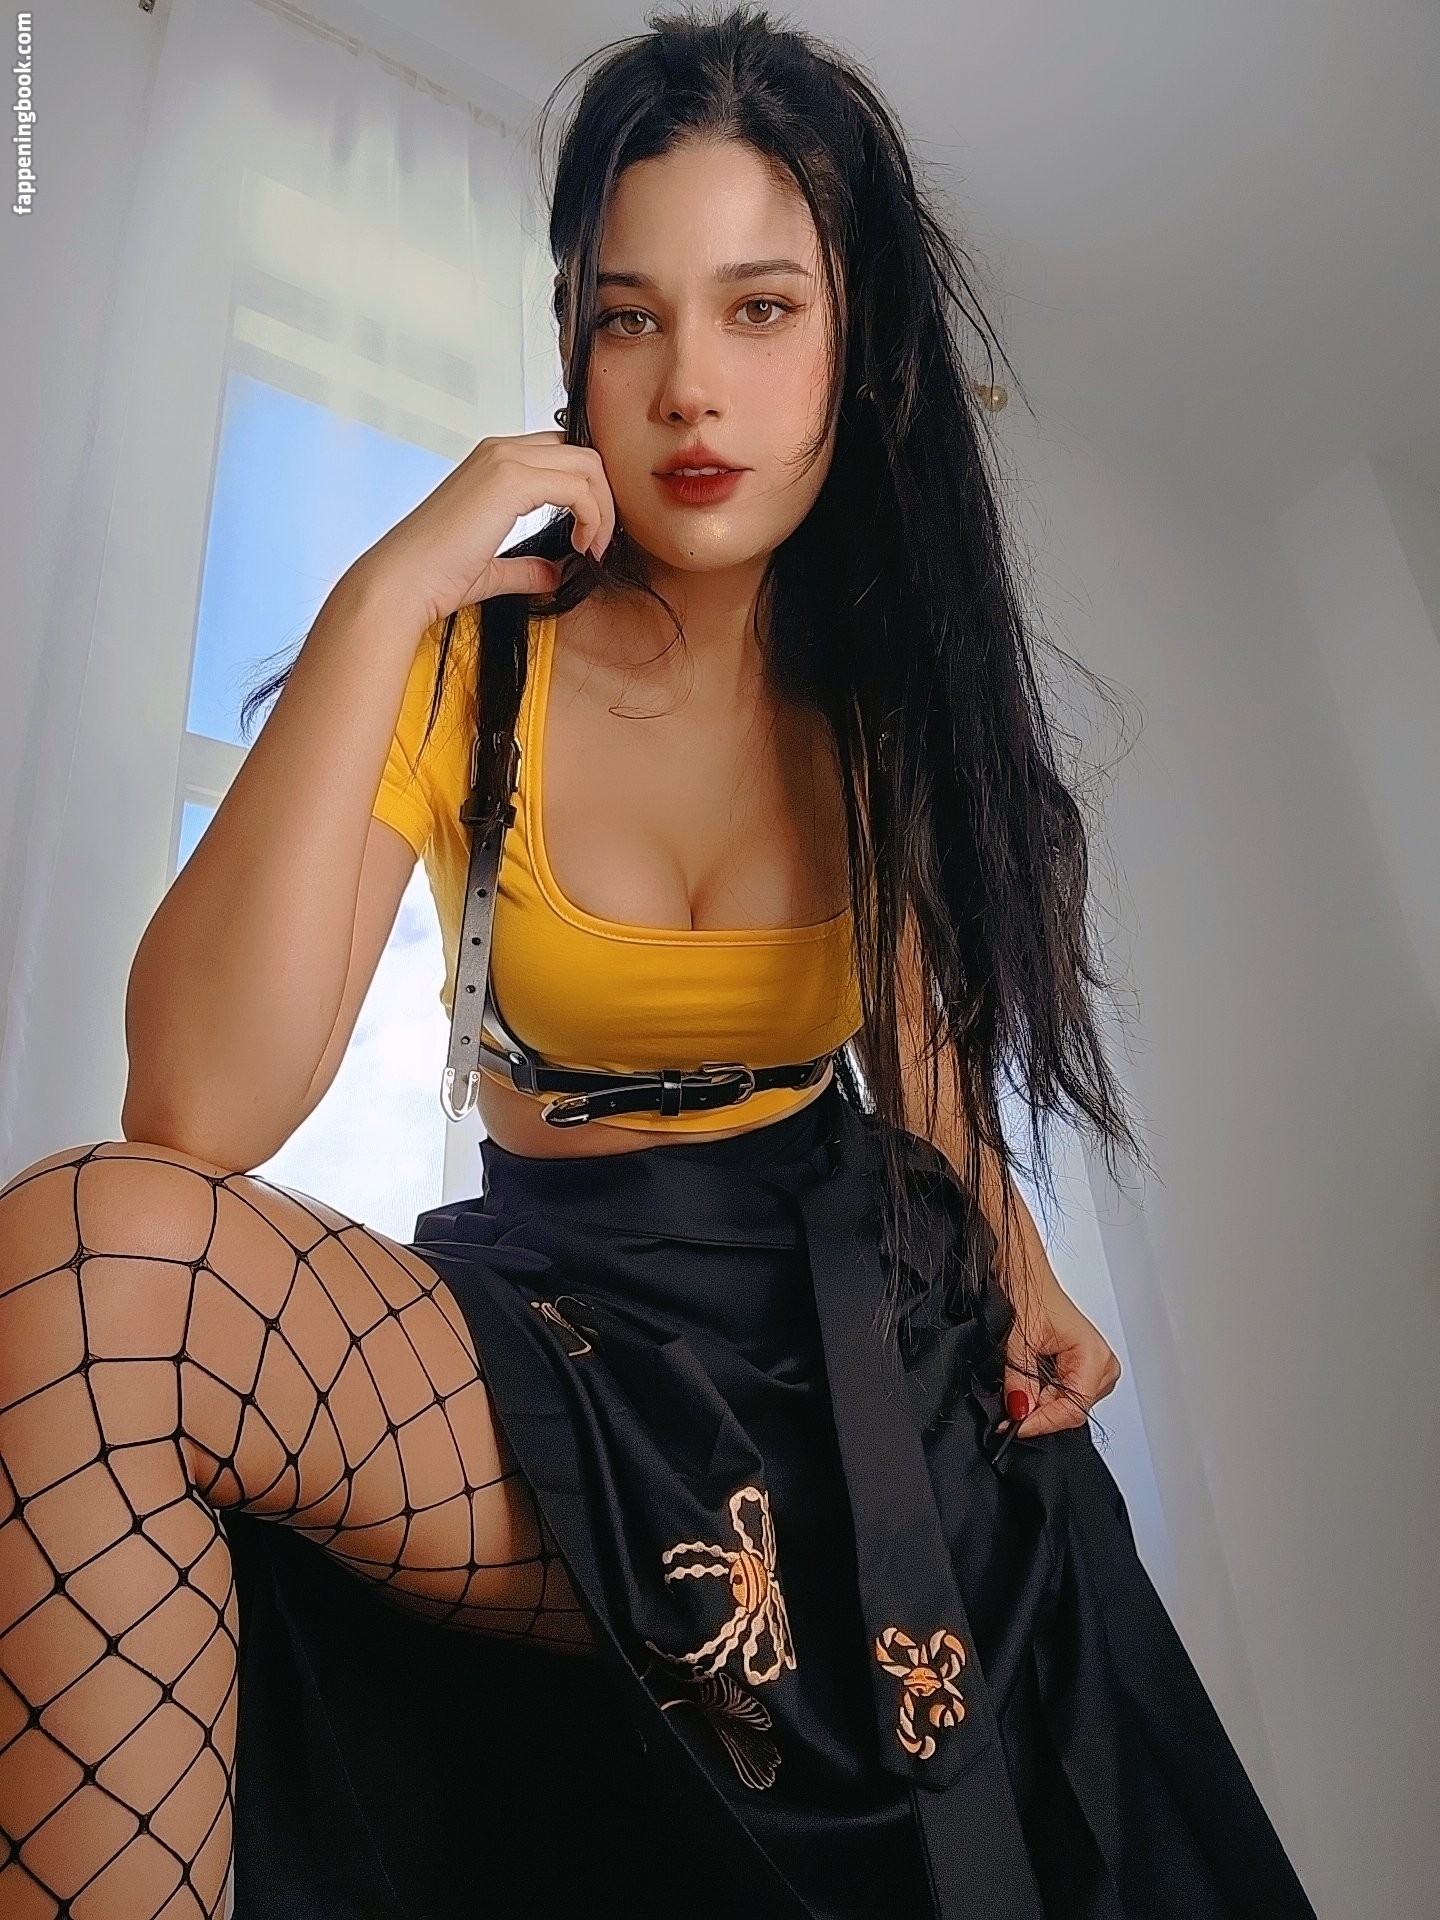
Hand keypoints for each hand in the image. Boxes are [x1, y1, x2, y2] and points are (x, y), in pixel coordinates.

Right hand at [355, 428, 617, 628]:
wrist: (403, 583)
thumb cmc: (435, 576)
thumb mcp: (492, 569)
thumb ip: (526, 566)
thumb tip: (554, 573)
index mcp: (493, 462)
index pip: (562, 456)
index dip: (588, 492)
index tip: (590, 537)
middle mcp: (499, 450)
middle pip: (582, 453)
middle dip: (604, 497)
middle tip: (600, 542)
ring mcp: (504, 460)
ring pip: (587, 464)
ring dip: (603, 508)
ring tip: (593, 549)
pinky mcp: (509, 480)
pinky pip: (578, 487)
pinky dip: (594, 517)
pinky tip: (583, 548)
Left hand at [1000, 1270, 1120, 1439]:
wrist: (1024, 1272)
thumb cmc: (1028, 1291)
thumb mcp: (1017, 1342)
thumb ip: (1020, 1382)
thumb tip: (1021, 1412)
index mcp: (1094, 1355)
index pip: (1072, 1409)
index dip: (1041, 1421)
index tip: (1014, 1426)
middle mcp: (1102, 1362)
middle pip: (1072, 1410)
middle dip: (1040, 1411)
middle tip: (1011, 1405)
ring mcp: (1095, 1365)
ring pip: (1068, 1404)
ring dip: (1041, 1401)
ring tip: (1021, 1380)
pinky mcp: (1083, 1365)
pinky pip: (1065, 1392)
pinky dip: (1044, 1392)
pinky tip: (1030, 1379)